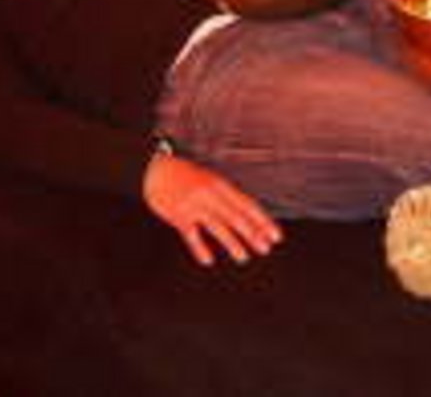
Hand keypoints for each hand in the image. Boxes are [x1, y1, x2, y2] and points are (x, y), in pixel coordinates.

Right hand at [142, 150, 281, 265]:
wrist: (155, 169)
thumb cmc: (185, 176)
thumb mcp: (209, 180)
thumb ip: (225, 197)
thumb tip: (245, 216)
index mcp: (221, 185)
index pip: (248, 205)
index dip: (263, 221)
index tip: (276, 236)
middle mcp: (211, 194)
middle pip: (236, 216)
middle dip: (252, 233)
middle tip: (265, 248)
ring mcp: (194, 205)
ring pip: (217, 226)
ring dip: (232, 243)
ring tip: (243, 257)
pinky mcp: (178, 215)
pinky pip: (190, 234)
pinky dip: (199, 248)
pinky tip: (208, 260)